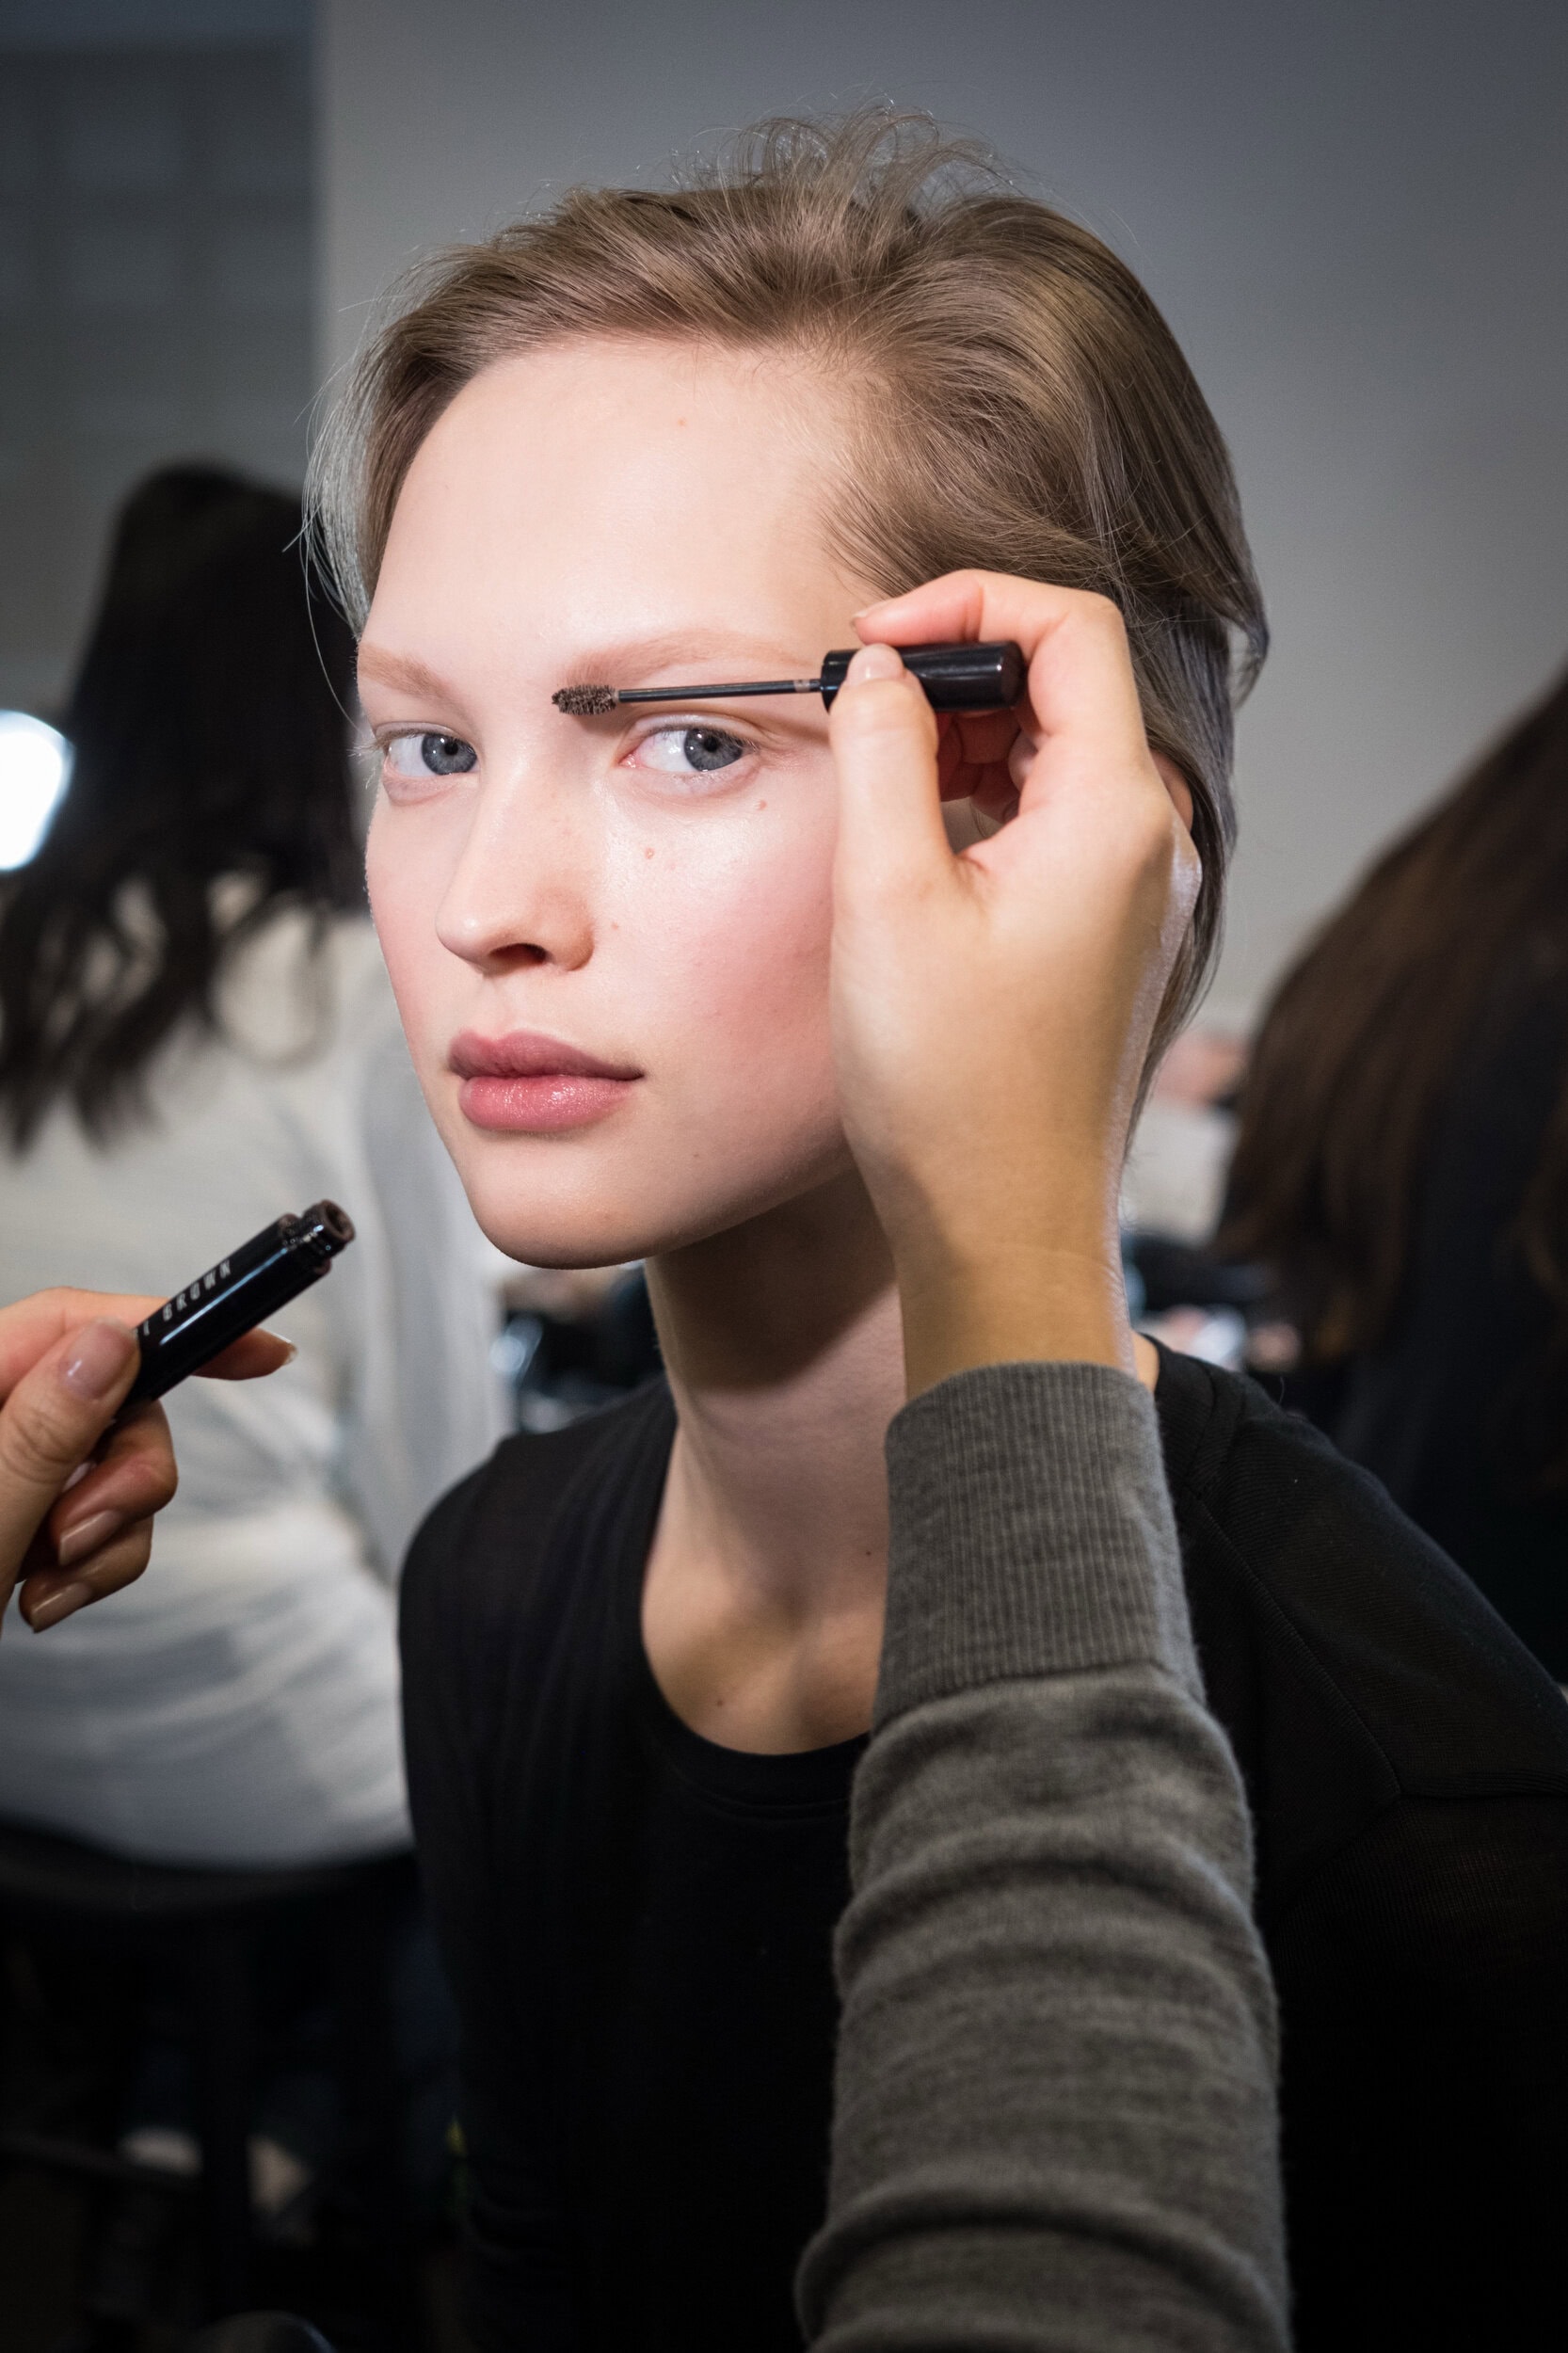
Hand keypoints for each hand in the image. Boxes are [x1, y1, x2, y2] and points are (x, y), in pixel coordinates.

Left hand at [0, 1291, 291, 1633]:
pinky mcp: (27, 1518)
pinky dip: (92, 1567)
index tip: (255, 1348)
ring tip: (46, 1585)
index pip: (77, 1323)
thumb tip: (109, 1345)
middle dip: (128, 1474)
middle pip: (116, 1401)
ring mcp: (10, 1471)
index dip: (168, 1324)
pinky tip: (43, 1598)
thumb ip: (42, 1431)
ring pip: (117, 1470)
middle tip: (84, 1532)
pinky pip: (102, 1523)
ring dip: (107, 1535)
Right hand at [828, 572, 1199, 1394]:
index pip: (1071, 628)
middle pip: (1069, 685)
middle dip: (959, 666)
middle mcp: (1151, 841)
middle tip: (860, 700)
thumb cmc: (950, 1084)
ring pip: (1058, 753)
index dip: (967, 602)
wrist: (1003, 1224)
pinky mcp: (1109, 932)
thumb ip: (884, 754)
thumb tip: (884, 671)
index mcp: (1116, 813)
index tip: (876, 639)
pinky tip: (914, 837)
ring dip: (966, 733)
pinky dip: (985, 798)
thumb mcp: (888, 898)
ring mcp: (1138, 890)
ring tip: (874, 767)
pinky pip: (1056, 820)